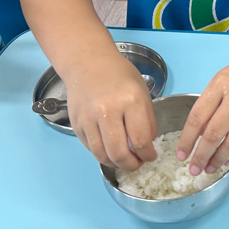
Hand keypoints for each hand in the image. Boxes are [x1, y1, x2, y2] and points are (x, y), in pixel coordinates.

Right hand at [65, 50, 157, 170]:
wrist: (88, 63)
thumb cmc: (119, 75)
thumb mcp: (142, 92)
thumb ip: (147, 119)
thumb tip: (147, 145)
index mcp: (130, 101)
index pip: (141, 140)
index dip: (148, 154)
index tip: (151, 156)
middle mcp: (108, 111)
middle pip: (119, 153)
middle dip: (132, 165)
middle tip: (138, 163)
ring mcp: (89, 119)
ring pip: (102, 155)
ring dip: (116, 164)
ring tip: (125, 161)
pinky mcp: (77, 124)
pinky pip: (90, 148)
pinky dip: (102, 155)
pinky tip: (111, 151)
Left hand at [176, 36, 228, 175]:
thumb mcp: (226, 75)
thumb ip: (213, 100)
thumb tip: (200, 131)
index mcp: (221, 83)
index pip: (198, 116)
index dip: (187, 139)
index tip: (181, 154)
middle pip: (214, 133)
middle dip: (201, 155)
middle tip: (194, 169)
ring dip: (219, 158)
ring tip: (210, 168)